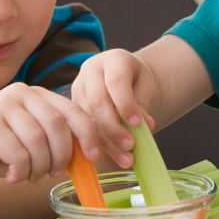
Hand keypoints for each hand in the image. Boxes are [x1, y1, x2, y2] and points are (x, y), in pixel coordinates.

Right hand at [0, 83, 99, 183]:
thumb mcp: (28, 140)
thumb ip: (52, 141)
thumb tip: (85, 158)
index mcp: (36, 95)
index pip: (73, 111)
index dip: (88, 135)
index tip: (93, 157)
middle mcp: (21, 94)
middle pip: (58, 127)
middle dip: (62, 157)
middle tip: (53, 173)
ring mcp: (4, 106)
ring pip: (39, 142)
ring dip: (38, 168)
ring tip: (28, 175)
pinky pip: (18, 153)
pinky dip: (20, 171)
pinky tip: (13, 176)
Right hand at [71, 49, 157, 167]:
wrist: (122, 74)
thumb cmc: (136, 79)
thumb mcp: (145, 85)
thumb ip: (142, 103)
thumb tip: (144, 125)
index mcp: (112, 60)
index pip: (116, 82)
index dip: (125, 104)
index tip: (138, 124)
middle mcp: (90, 70)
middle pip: (97, 101)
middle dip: (114, 127)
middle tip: (130, 145)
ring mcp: (78, 87)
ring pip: (88, 118)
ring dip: (107, 141)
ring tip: (126, 158)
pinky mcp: (72, 105)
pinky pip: (83, 127)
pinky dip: (100, 144)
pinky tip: (114, 156)